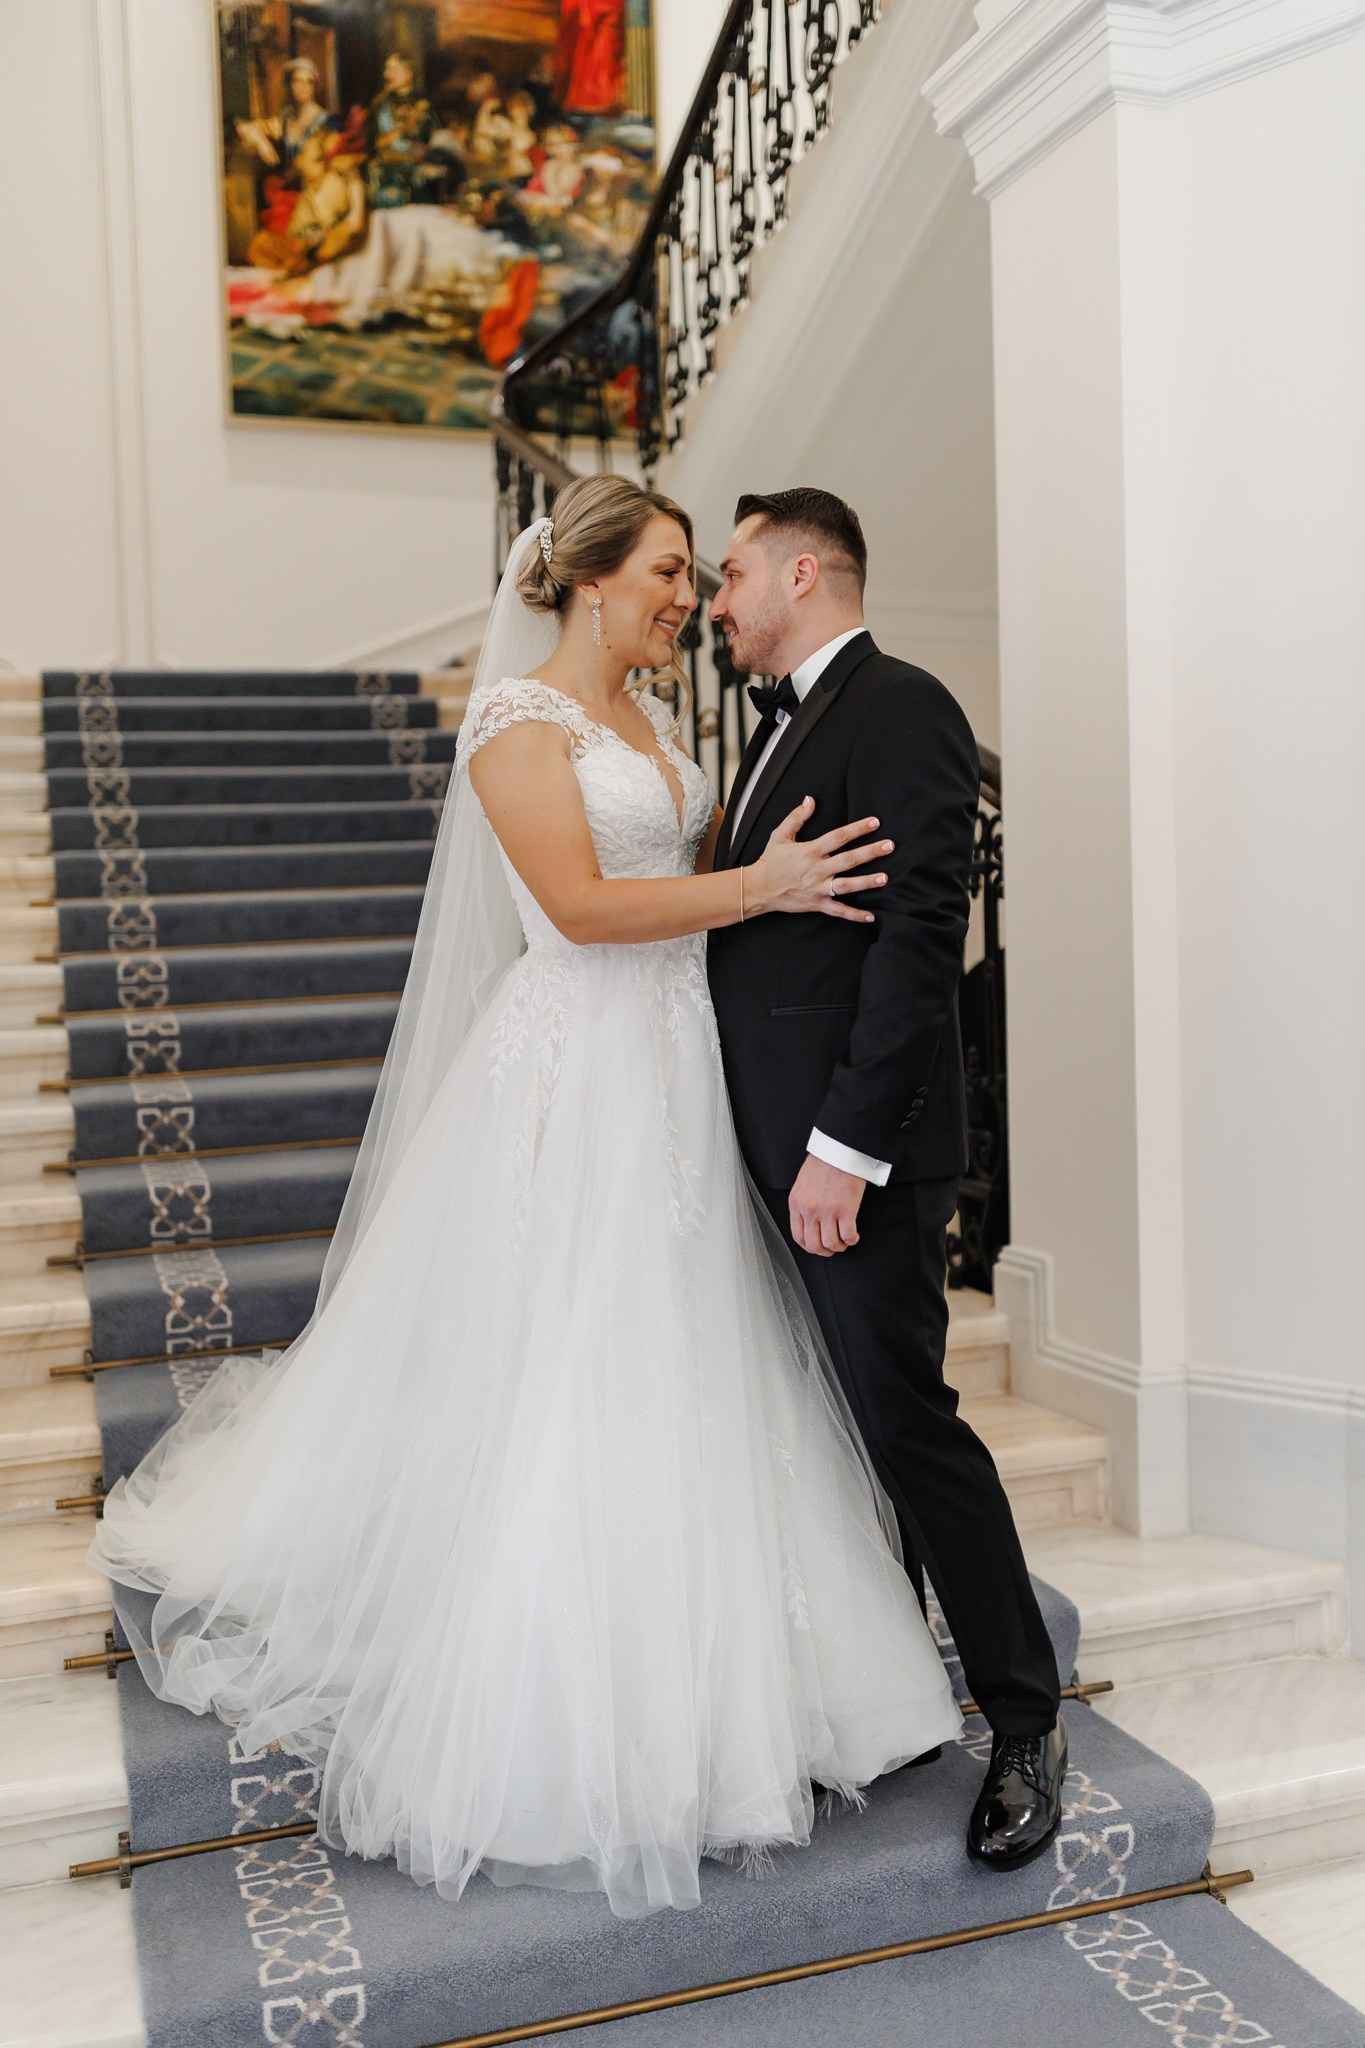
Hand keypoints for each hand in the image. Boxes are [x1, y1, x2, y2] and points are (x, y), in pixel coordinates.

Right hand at [747, 798, 892, 922]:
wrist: (758, 889)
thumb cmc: (770, 861)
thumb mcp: (780, 835)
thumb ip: (796, 817)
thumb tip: (810, 800)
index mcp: (810, 851)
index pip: (838, 837)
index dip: (858, 829)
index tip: (875, 823)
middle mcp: (817, 870)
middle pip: (848, 860)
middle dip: (870, 852)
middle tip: (889, 846)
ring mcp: (818, 888)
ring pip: (846, 885)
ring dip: (866, 882)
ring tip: (884, 878)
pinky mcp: (817, 904)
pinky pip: (838, 910)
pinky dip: (854, 915)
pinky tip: (871, 916)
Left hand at [789, 1153, 865, 1255]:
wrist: (839, 1150)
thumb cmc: (824, 1162)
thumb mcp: (803, 1183)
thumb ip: (804, 1202)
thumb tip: (809, 1219)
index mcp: (797, 1204)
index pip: (798, 1236)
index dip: (809, 1247)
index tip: (817, 1246)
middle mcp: (810, 1210)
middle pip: (814, 1245)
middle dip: (824, 1251)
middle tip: (832, 1248)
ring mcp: (828, 1211)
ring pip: (831, 1244)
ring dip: (840, 1246)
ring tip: (845, 1241)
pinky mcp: (846, 1210)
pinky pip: (848, 1235)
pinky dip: (852, 1239)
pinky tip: (854, 1235)